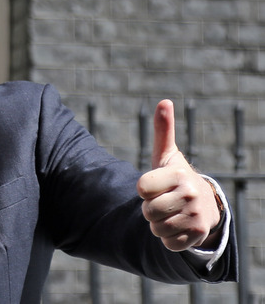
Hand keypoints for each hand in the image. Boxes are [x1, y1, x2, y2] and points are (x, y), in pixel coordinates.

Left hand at [137, 100, 221, 250]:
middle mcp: (190, 194)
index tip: (156, 185)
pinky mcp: (196, 235)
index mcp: (178, 175)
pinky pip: (167, 242)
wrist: (203, 206)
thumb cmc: (176, 178)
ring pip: (155, 227)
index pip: (141, 188)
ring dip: (158, 224)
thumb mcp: (167, 156)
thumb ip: (163, 130)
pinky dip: (168, 238)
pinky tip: (178, 226)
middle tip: (164, 201)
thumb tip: (164, 102)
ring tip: (171, 213)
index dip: (144, 189)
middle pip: (147, 210)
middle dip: (150, 208)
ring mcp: (195, 216)